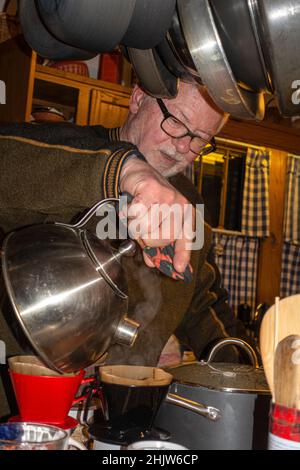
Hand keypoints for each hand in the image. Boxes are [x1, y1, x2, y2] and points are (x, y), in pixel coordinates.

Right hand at [119, 157, 194, 272]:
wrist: (136, 173)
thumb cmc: (146, 200)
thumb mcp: (154, 223)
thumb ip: (153, 243)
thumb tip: (152, 262)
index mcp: (185, 213)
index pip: (186, 238)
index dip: (183, 254)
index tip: (178, 269)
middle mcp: (180, 205)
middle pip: (163, 239)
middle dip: (147, 240)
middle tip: (140, 228)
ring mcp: (168, 197)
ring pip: (146, 229)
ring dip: (134, 225)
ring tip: (135, 215)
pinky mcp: (153, 190)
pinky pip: (136, 215)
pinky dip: (127, 214)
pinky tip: (128, 209)